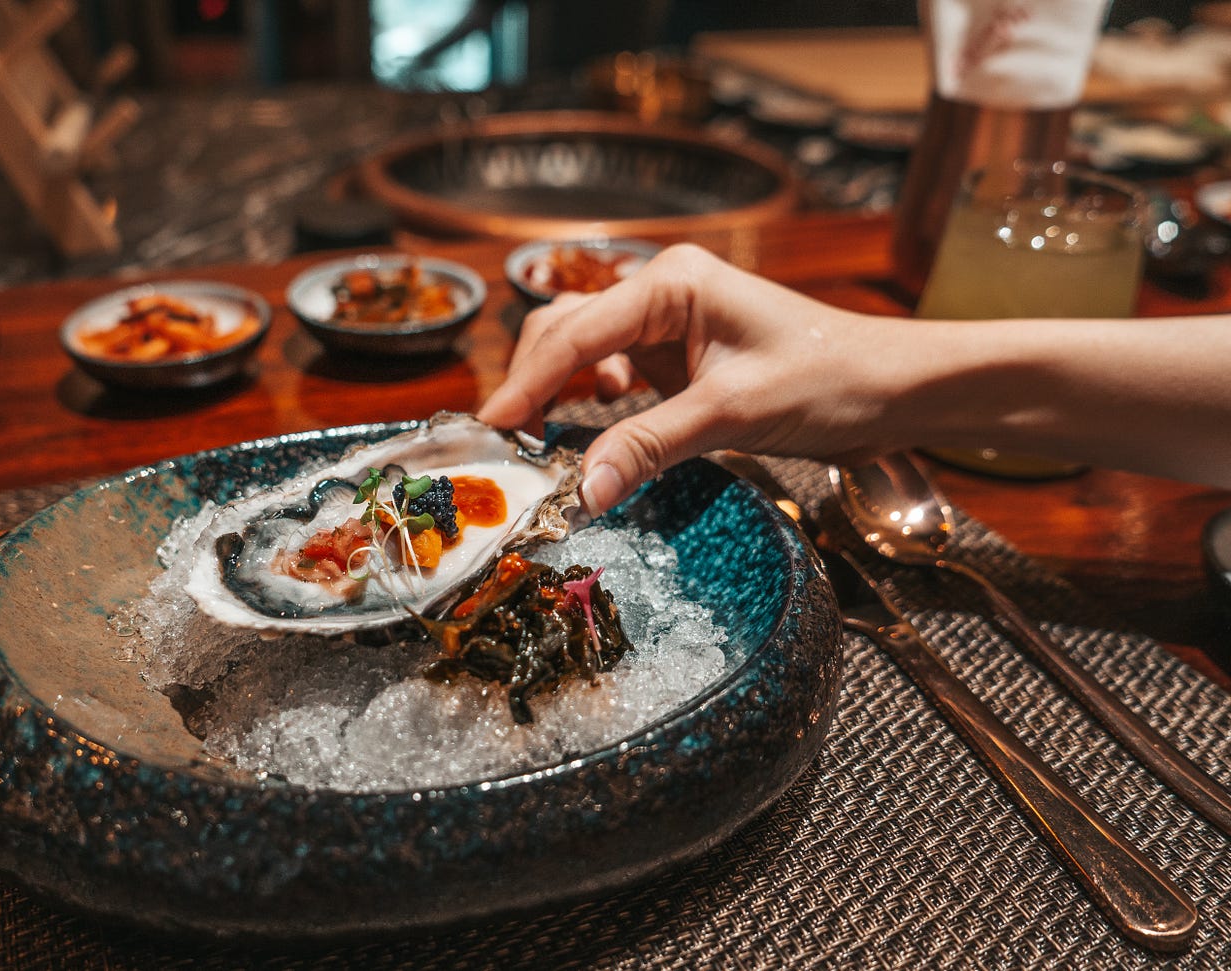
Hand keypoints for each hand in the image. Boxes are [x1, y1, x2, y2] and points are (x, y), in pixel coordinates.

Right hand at [478, 244, 893, 513]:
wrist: (892, 391)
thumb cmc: (828, 380)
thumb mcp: (730, 414)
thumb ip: (647, 446)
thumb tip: (580, 491)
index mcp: (671, 282)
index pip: (574, 330)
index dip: (526, 381)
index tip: (493, 429)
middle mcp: (662, 293)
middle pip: (566, 332)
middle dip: (533, 385)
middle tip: (511, 446)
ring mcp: (669, 325)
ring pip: (584, 353)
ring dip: (558, 395)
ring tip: (542, 443)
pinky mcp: (679, 359)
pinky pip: (614, 377)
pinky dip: (593, 406)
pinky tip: (599, 430)